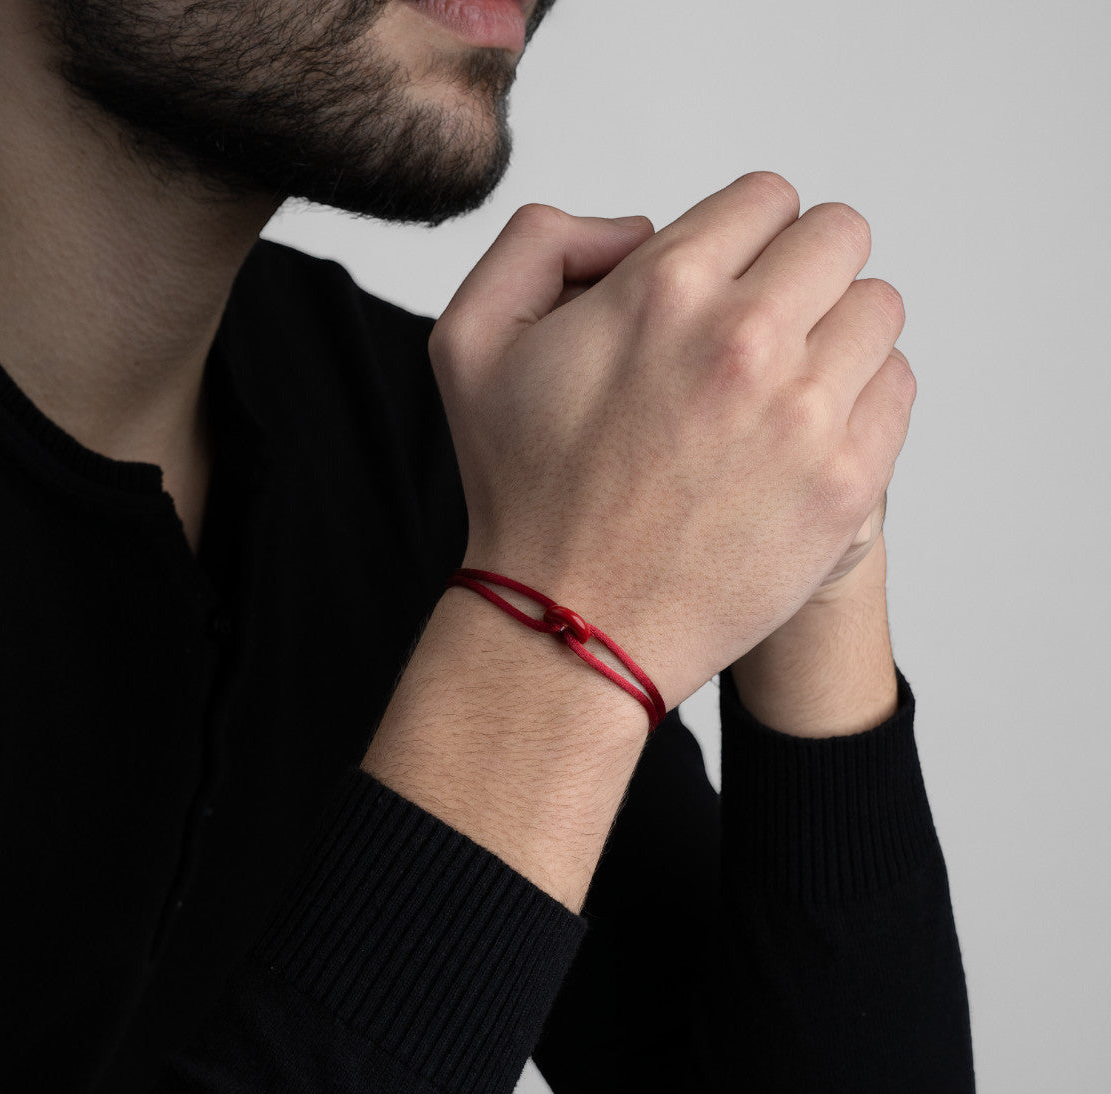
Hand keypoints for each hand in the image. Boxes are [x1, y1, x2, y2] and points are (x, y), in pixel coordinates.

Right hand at [431, 172, 916, 709]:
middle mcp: (745, 340)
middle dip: (796, 270)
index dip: (739, 237)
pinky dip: (860, 397)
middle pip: (837, 238)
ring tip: (778, 385)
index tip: (720, 284)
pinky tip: (801, 433)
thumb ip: (542, 240)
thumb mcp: (470, 341)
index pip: (766, 199)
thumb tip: (639, 229)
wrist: (572, 621)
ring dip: (834, 332)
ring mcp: (806, 415)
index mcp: (662, 290)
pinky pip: (896, 386)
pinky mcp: (847, 483)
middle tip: (756, 328)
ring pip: (877, 308)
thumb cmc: (522, 491)